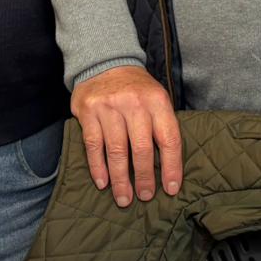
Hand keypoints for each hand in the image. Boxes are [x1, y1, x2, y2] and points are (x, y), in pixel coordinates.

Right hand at [70, 65, 181, 207]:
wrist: (106, 61)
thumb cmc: (136, 89)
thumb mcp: (156, 98)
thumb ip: (162, 126)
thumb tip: (168, 167)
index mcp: (157, 101)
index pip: (168, 138)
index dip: (172, 166)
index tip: (171, 188)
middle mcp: (134, 103)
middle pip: (142, 147)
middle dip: (145, 177)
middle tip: (145, 197)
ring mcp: (109, 107)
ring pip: (116, 150)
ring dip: (121, 179)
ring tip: (124, 198)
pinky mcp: (88, 111)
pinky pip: (93, 145)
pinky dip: (98, 167)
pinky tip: (103, 183)